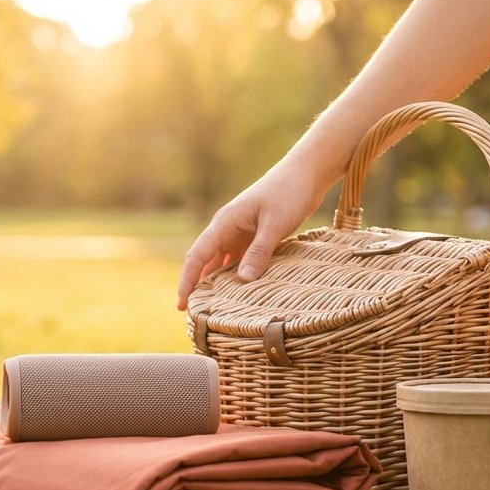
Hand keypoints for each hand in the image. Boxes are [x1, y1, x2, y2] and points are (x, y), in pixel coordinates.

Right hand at [176, 162, 327, 310]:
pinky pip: (240, 260)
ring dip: (217, 283)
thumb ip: (259, 251)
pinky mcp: (255, 236)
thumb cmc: (289, 193)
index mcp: (225, 222)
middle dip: (198, 286)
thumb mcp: (275, 224)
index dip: (187, 281)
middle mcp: (228, 228)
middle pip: (205, 262)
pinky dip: (236, 275)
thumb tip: (244, 280)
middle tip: (196, 315)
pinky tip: (240, 292)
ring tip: (215, 309)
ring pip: (222, 262)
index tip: (182, 305)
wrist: (306, 173)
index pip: (197, 255)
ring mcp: (241, 232)